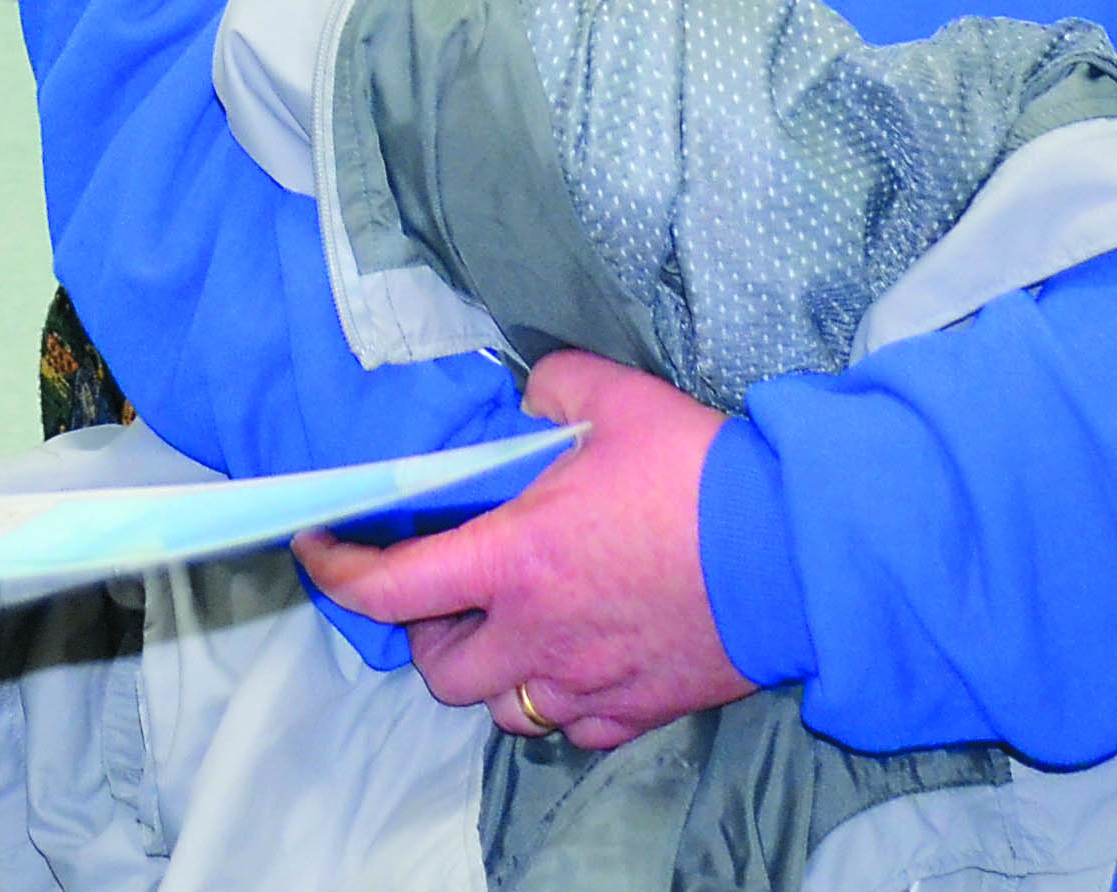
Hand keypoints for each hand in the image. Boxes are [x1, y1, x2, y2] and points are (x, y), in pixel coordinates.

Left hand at [295, 351, 747, 749]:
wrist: (798, 552)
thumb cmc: (702, 475)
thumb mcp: (615, 398)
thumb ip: (551, 388)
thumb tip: (528, 394)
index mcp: (516, 562)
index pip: (390, 588)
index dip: (338, 572)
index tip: (318, 549)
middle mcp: (539, 635)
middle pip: (436, 669)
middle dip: (423, 633)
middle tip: (445, 590)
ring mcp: (588, 681)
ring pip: (499, 709)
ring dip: (487, 671)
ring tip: (507, 626)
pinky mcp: (639, 710)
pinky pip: (569, 728)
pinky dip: (554, 701)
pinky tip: (570, 659)